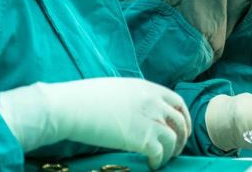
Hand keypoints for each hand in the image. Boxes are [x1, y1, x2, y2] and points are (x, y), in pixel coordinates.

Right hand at [0, 78, 190, 168]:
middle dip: (182, 137)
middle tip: (176, 149)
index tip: (180, 128)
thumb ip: (134, 97)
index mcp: (148, 88)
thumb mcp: (117, 88)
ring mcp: (149, 120)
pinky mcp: (142, 139)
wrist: (69, 107)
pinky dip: (159, 161)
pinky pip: (160, 153)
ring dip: (171, 152)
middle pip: (180, 121)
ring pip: (174, 139)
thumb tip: (136, 108)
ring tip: (162, 160)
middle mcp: (153, 102)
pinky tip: (152, 165)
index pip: (177, 102)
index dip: (182, 117)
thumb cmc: (84, 98)